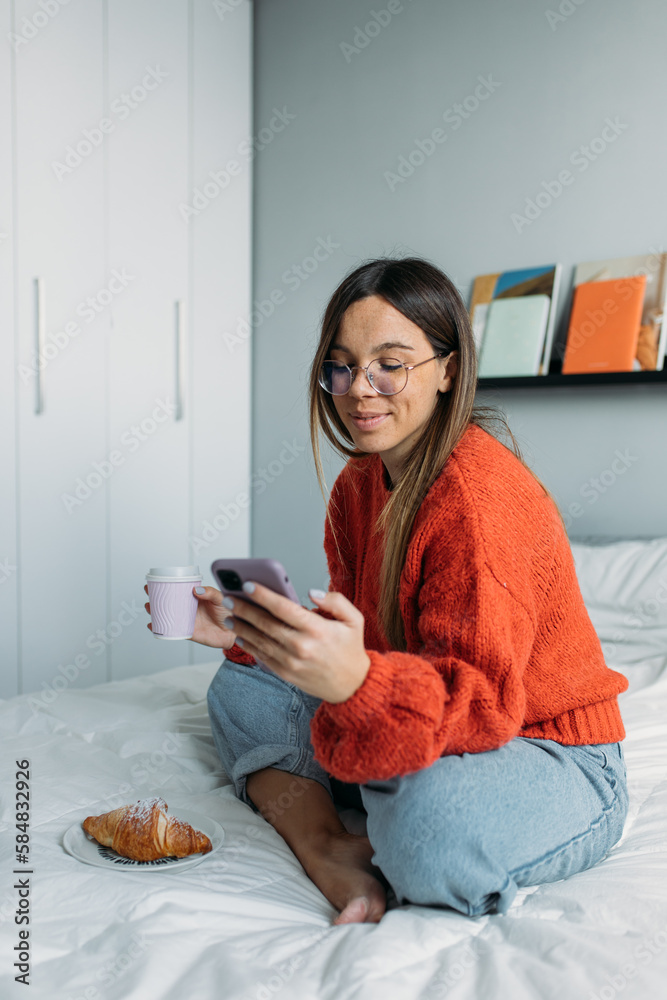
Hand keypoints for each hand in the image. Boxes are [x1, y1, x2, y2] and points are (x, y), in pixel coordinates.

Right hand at [143, 584, 237, 649]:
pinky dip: (160, 629)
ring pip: (167, 616)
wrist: (234, 632)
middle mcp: (188, 608)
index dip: (166, 585)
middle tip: (149, 594)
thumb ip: (211, 593)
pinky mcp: (187, 632)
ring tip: (149, 607)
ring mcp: (186, 620)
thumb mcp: (221, 598)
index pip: (178, 590)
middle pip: (169, 602)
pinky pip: (171, 631)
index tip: (155, 582)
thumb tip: (196, 590)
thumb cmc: (229, 612)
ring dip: (155, 612)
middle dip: (156, 598)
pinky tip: (153, 626)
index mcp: (195, 597)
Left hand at [223, 581, 370, 702]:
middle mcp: (301, 646)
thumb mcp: (354, 619)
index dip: (264, 595)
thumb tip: (311, 593)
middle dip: (244, 609)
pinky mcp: (285, 673)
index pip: (284, 608)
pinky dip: (249, 645)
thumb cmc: (350, 649)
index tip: (248, 585)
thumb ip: (336, 601)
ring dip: (241, 627)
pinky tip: (239, 635)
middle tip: (229, 598)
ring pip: (260, 640)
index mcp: (317, 629)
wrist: (352, 686)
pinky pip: (263, 656)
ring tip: (228, 616)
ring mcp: (291, 662)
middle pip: (266, 623)